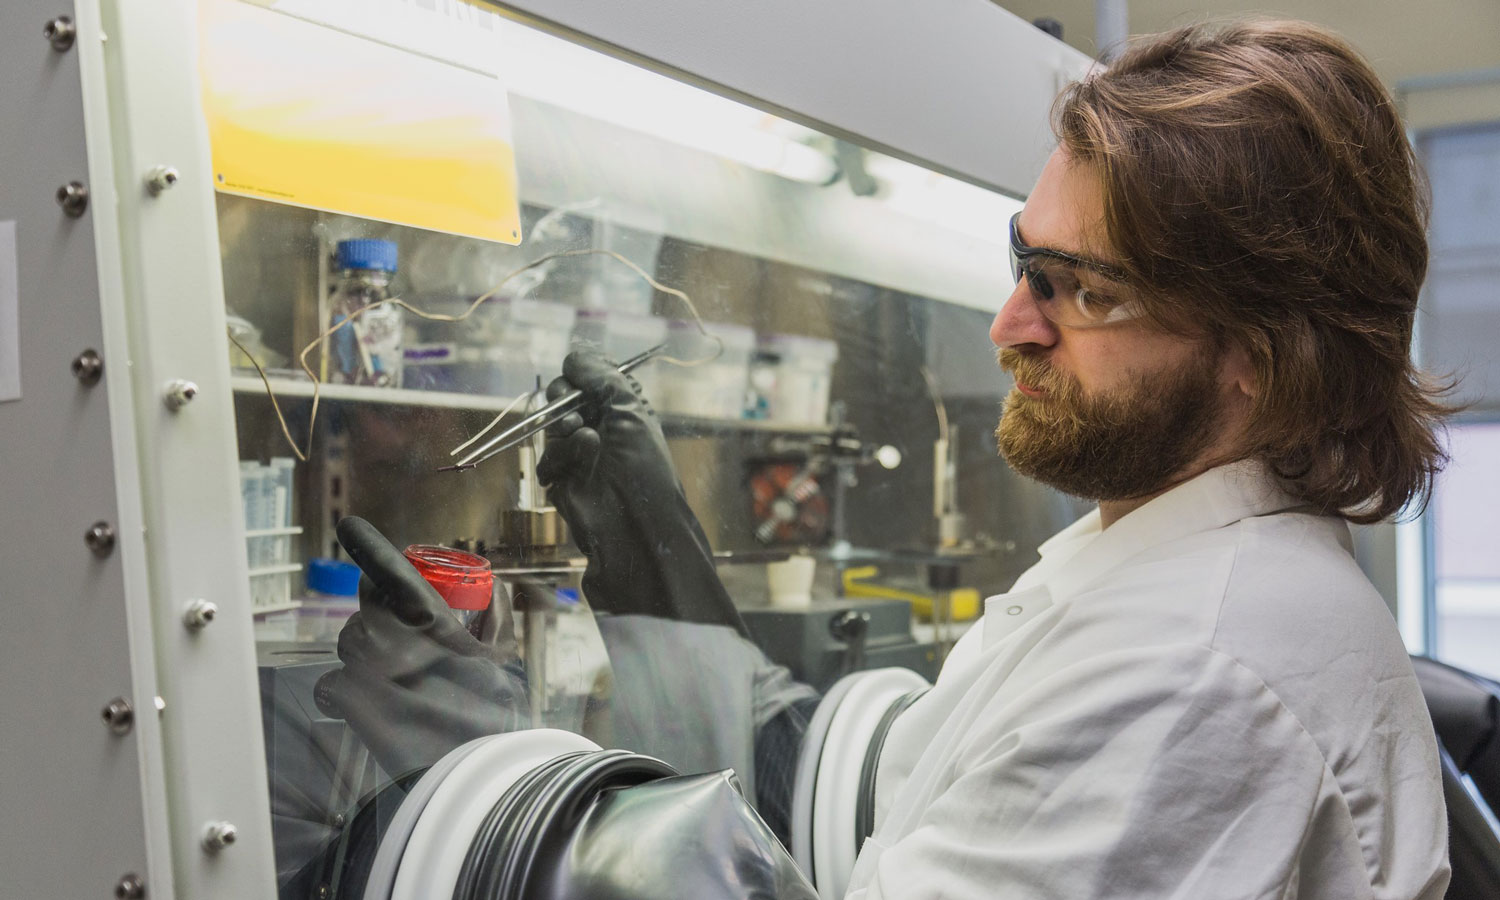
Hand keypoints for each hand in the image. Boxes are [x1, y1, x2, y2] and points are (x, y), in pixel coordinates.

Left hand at [314, 517, 528, 776]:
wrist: (469, 762)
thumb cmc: (489, 708)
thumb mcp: (500, 656)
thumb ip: (496, 618)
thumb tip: (496, 588)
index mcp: (424, 613)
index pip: (383, 567)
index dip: (368, 546)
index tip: (351, 527)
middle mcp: (386, 632)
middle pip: (364, 609)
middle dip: (377, 615)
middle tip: (401, 634)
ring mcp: (361, 667)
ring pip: (348, 643)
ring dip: (362, 651)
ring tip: (391, 672)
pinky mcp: (347, 700)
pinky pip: (331, 683)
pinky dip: (342, 690)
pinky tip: (361, 701)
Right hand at [537, 351, 744, 634]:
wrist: (631, 526)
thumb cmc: (641, 467)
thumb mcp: (629, 412)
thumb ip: (601, 378)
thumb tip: (574, 354)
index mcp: (623, 407)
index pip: (589, 377)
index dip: (580, 375)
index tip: (578, 377)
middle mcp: (601, 426)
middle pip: (562, 395)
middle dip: (563, 402)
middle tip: (576, 418)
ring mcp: (580, 453)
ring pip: (550, 426)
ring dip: (562, 436)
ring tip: (585, 451)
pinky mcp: (564, 478)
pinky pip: (546, 459)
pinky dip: (556, 464)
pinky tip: (572, 477)